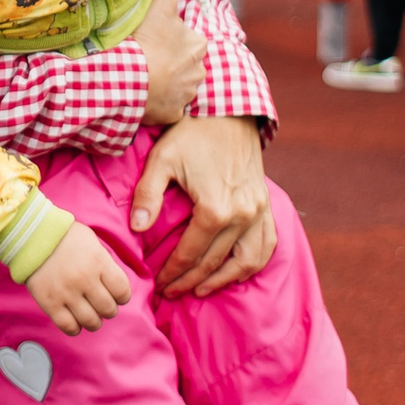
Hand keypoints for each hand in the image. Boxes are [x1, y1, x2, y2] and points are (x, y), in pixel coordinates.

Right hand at [24, 223, 129, 334]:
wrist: (29, 234)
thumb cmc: (63, 237)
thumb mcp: (91, 242)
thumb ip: (104, 263)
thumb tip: (113, 285)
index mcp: (98, 262)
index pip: (123, 291)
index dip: (121, 296)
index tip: (115, 295)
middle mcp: (84, 279)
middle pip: (109, 309)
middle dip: (108, 309)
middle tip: (100, 303)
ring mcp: (66, 292)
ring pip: (91, 322)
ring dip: (93, 321)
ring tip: (88, 313)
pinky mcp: (49, 302)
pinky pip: (68, 327)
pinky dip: (75, 328)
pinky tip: (74, 321)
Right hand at [131, 0, 205, 126]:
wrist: (132, 80)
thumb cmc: (147, 42)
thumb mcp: (159, 9)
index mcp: (199, 44)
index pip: (189, 39)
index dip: (172, 37)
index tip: (155, 39)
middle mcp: (200, 71)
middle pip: (185, 63)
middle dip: (172, 61)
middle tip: (148, 58)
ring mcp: (187, 94)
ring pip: (178, 85)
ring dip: (166, 82)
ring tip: (144, 77)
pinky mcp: (175, 114)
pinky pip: (168, 107)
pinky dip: (159, 103)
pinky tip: (144, 95)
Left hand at [132, 115, 276, 298]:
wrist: (229, 112)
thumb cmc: (191, 134)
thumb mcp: (162, 159)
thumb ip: (148, 195)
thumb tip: (137, 228)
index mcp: (215, 209)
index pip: (191, 253)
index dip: (173, 272)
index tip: (159, 284)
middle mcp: (242, 216)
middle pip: (215, 262)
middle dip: (191, 281)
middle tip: (172, 292)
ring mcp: (259, 211)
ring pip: (246, 261)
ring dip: (223, 280)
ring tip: (201, 289)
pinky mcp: (266, 205)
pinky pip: (266, 245)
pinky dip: (252, 264)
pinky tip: (236, 271)